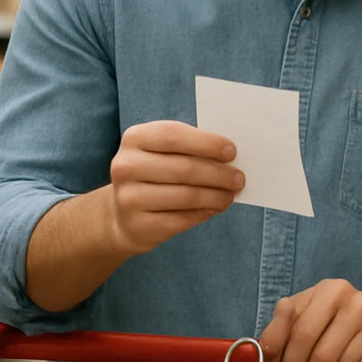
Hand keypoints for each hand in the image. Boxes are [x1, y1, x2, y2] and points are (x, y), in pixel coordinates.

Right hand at [105, 121, 242, 257]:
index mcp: (134, 139)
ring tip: (231, 194)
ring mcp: (130, 198)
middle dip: (218, 173)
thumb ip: (189, 148)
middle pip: (184, 168)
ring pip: (187, 195)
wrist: (122, 214)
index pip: (173, 136)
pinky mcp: (140, 226)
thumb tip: (229, 156)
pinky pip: (184, 218)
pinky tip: (216, 207)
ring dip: (217, 195)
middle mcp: (126, 167)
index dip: (206, 143)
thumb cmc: (153, 174)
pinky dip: (206, 211)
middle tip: (238, 178)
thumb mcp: (161, 152)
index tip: (231, 151)